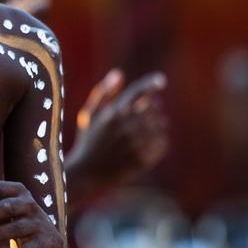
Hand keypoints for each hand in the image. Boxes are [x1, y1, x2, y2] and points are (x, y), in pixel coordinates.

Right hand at [70, 69, 168, 189]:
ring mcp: (134, 144)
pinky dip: (160, 142)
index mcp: (112, 113)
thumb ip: (103, 93)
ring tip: (149, 131)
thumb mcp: (88, 115)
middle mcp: (124, 126)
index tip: (161, 81)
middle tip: (148, 115)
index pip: (138, 91)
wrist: (85, 175)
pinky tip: (151, 144)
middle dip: (153, 109)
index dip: (152, 84)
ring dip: (158, 126)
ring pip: (160, 125)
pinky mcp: (141, 159)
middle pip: (153, 107)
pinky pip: (162, 144)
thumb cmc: (87, 142)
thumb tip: (119, 73)